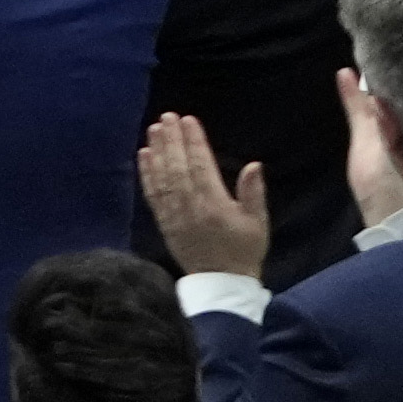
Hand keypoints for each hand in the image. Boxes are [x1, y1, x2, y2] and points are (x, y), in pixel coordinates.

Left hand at [137, 107, 267, 279]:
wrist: (222, 285)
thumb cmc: (244, 251)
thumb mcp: (258, 224)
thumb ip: (253, 193)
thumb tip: (253, 164)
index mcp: (214, 205)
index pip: (200, 166)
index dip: (194, 141)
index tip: (189, 120)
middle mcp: (190, 207)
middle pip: (177, 167)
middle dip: (172, 140)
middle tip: (168, 116)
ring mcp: (174, 215)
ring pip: (162, 178)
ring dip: (158, 151)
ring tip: (155, 129)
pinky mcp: (164, 223)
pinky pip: (152, 194)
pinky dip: (147, 173)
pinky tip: (144, 155)